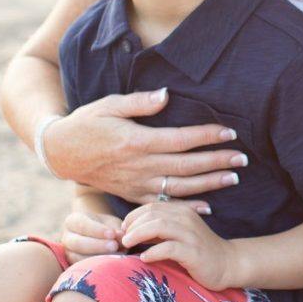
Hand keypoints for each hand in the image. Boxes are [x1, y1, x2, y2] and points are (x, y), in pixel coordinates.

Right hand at [43, 89, 245, 201]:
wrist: (59, 152)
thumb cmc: (86, 123)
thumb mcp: (109, 105)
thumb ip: (139, 102)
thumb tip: (167, 95)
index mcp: (136, 141)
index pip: (181, 139)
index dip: (207, 136)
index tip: (230, 132)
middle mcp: (139, 165)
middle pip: (187, 165)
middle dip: (217, 161)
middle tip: (243, 159)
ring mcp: (136, 183)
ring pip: (179, 186)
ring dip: (209, 184)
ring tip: (233, 179)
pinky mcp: (131, 194)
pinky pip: (164, 203)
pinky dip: (186, 205)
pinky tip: (207, 206)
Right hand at [60, 209, 125, 262]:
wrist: (97, 237)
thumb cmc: (105, 227)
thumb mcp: (111, 224)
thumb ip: (116, 230)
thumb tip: (122, 237)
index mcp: (73, 221)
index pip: (82, 224)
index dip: (97, 230)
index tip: (112, 234)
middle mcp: (67, 238)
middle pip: (78, 243)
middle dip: (97, 245)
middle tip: (114, 246)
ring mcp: (68, 253)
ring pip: (77, 258)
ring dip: (97, 258)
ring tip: (115, 256)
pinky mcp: (73, 266)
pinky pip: (82, 269)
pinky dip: (96, 268)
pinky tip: (110, 265)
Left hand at [121, 201, 237, 288]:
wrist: (227, 263)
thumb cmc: (197, 250)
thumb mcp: (177, 234)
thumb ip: (158, 230)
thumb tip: (130, 231)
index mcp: (181, 211)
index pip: (151, 207)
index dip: (133, 216)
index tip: (123, 230)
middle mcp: (186, 218)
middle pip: (152, 214)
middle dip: (132, 225)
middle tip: (122, 239)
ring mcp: (191, 234)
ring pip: (159, 226)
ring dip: (139, 234)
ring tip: (128, 245)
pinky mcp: (194, 252)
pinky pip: (169, 248)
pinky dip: (153, 251)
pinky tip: (144, 258)